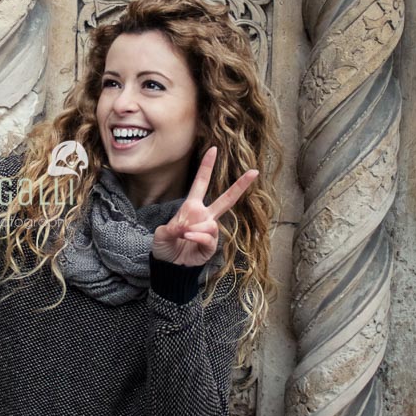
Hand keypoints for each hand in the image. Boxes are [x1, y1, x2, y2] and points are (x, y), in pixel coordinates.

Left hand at [151, 147, 258, 266]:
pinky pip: (209, 237)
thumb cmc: (164, 247)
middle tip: (255, 171)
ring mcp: (209, 231)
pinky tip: (188, 238)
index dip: (206, 167)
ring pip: (211, 224)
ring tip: (183, 236)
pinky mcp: (212, 246)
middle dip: (240, 185)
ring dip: (196, 229)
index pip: (200, 183)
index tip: (213, 149)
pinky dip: (197, 237)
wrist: (168, 266)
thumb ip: (170, 229)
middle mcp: (204, 216)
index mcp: (191, 207)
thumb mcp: (160, 235)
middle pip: (226, 198)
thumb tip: (186, 228)